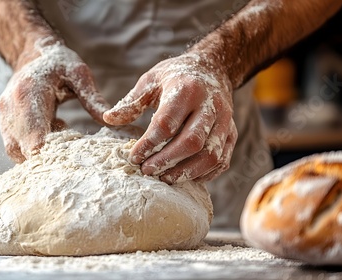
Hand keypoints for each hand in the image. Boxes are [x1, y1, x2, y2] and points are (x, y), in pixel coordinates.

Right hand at [0, 38, 109, 162]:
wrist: (33, 52)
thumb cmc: (59, 62)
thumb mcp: (80, 73)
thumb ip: (92, 97)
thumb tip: (109, 120)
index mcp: (29, 93)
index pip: (33, 137)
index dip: (49, 153)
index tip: (69, 157)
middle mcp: (11, 107)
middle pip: (22, 149)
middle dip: (45, 157)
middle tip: (69, 151)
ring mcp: (5, 116)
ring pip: (15, 151)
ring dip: (38, 153)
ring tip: (61, 134)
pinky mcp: (5, 121)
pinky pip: (15, 145)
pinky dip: (32, 148)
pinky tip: (52, 130)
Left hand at [103, 53, 237, 183]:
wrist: (212, 69)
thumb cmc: (175, 76)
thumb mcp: (150, 81)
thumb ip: (131, 102)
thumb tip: (108, 119)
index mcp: (186, 89)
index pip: (166, 123)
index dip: (148, 143)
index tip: (133, 157)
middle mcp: (211, 105)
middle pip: (191, 142)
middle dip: (167, 161)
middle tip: (147, 171)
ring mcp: (225, 121)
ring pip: (210, 155)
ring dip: (186, 172)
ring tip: (165, 178)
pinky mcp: (232, 133)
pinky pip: (222, 160)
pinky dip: (204, 174)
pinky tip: (185, 177)